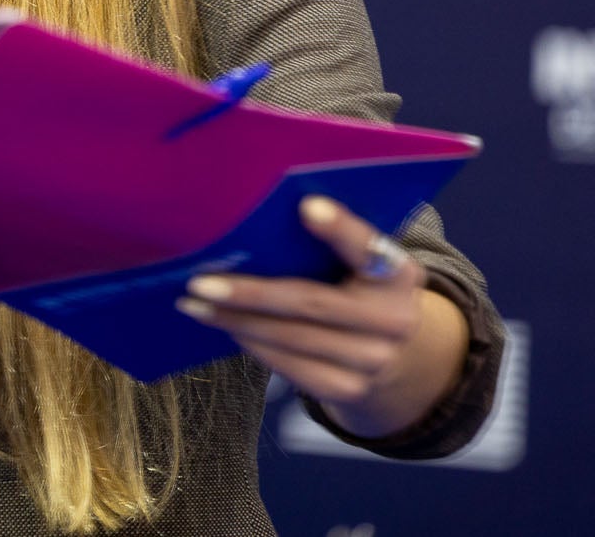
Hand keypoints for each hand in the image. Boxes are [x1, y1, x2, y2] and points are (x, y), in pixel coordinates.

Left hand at [174, 196, 468, 436]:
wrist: (396, 355)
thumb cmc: (359, 288)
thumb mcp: (361, 263)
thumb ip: (332, 242)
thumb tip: (259, 216)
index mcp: (398, 273)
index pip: (370, 247)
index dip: (340, 228)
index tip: (305, 206)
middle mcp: (394, 320)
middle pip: (312, 303)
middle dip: (250, 293)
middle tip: (199, 282)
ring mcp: (373, 360)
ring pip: (293, 338)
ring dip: (237, 321)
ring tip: (196, 305)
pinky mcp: (349, 389)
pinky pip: (290, 367)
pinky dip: (253, 344)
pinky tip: (226, 327)